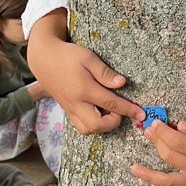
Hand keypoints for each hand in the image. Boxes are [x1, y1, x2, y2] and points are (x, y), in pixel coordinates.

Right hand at [27, 10, 144, 133]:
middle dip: (114, 122)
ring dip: (103, 125)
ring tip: (109, 110)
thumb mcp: (88, 58)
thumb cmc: (67, 55)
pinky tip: (99, 111)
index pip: (111, 104)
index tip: (141, 113)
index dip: (129, 110)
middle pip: (97, 125)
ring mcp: (70, 109)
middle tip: (120, 109)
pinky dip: (93, 125)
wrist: (44, 59)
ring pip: (88, 130)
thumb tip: (122, 83)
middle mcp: (76, 103)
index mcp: (84, 89)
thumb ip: (105, 73)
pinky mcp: (67, 111)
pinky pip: (81, 126)